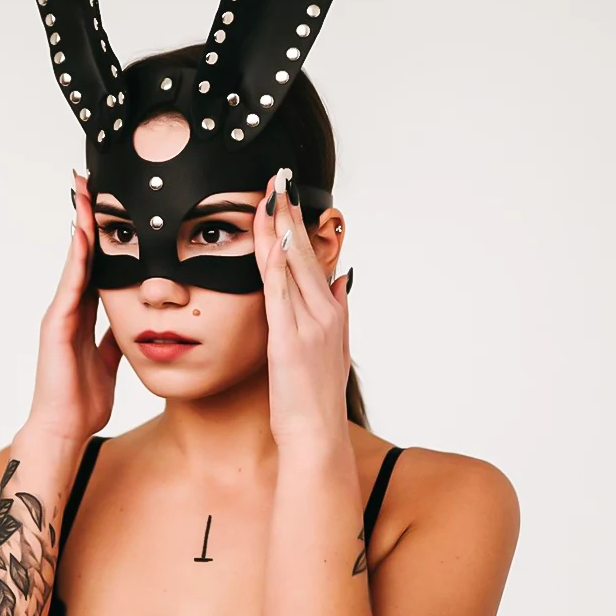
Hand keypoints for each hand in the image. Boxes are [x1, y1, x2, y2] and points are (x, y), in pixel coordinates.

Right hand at [24, 171, 122, 445]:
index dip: (101, 238)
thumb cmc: (84, 398)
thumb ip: (116, 337)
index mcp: (84, 316)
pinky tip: (83, 234)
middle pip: (81, 255)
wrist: (65, 428)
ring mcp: (61, 314)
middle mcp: (70, 309)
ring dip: (80, 227)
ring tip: (86, 194)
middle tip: (91, 183)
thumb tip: (133, 320)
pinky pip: (71, 285)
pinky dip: (77, 258)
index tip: (109, 208)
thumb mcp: (110, 360)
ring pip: (74, 262)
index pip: (96, 267)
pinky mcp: (56, 325)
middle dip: (86, 219)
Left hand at [254, 169, 351, 452]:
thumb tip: (342, 280)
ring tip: (272, 196)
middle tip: (280, 179)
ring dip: (282, 229)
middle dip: (291, 214)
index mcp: (332, 314)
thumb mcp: (331, 350)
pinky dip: (278, 265)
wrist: (317, 437)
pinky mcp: (290, 342)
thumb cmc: (314, 399)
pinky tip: (272, 241)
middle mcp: (325, 314)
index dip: (301, 226)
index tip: (288, 197)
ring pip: (293, 267)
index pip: (312, 259)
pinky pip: (282, 295)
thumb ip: (335, 312)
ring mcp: (309, 326)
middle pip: (305, 254)